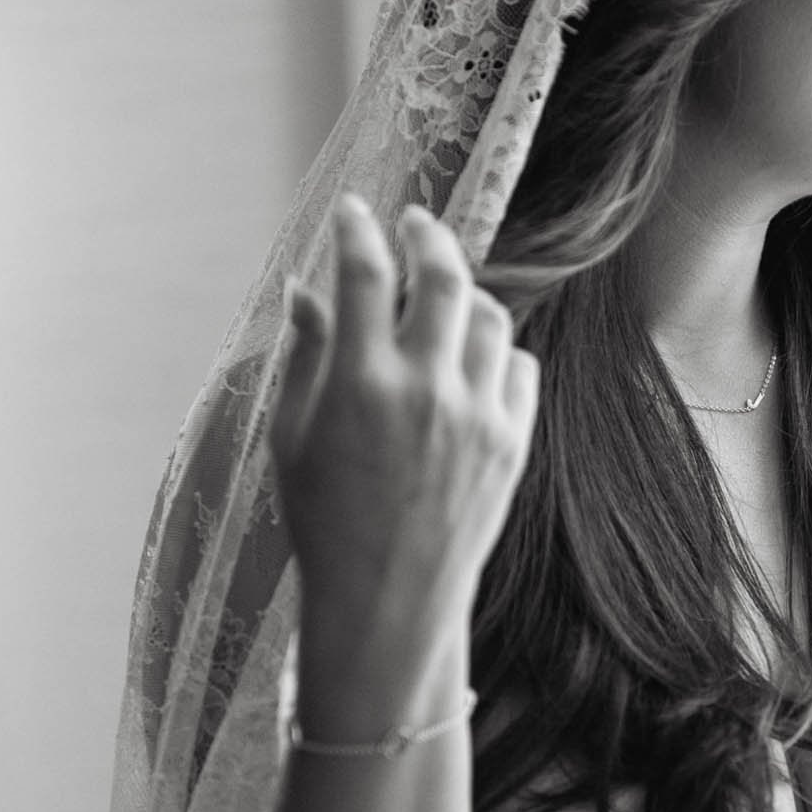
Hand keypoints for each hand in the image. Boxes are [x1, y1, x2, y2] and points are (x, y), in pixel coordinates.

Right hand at [268, 192, 538, 654]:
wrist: (388, 599)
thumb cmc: (325, 521)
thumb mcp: (293, 438)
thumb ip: (306, 357)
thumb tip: (303, 290)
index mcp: (361, 385)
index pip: (363, 274)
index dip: (356, 230)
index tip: (352, 211)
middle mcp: (426, 390)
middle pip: (443, 276)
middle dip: (427, 235)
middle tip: (414, 225)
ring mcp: (478, 415)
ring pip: (489, 316)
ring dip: (465, 295)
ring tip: (441, 300)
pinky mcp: (513, 442)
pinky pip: (518, 365)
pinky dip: (495, 349)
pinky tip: (470, 358)